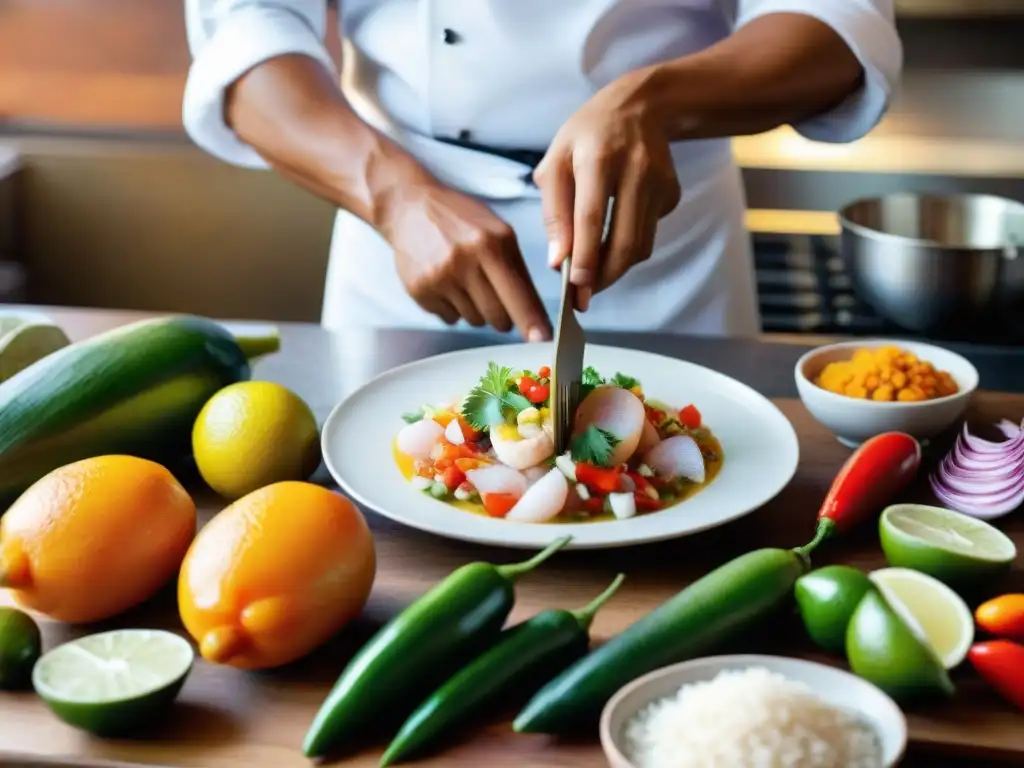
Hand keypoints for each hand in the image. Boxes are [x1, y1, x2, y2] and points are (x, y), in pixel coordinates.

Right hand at [381, 179, 551, 340]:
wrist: (409, 207)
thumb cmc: (460, 219)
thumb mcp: (497, 230)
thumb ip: (517, 267)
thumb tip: (535, 313)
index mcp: (492, 243)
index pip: (519, 293)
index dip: (532, 321)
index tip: (543, 340)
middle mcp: (466, 260)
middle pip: (498, 316)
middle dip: (503, 316)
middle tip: (494, 296)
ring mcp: (441, 277)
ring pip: (475, 320)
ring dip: (476, 309)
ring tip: (463, 279)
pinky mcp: (420, 290)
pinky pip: (450, 318)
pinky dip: (453, 307)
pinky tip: (445, 282)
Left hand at [535, 71, 680, 309]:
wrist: (640, 106)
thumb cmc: (587, 136)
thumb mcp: (556, 160)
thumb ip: (554, 211)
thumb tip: (557, 261)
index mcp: (598, 157)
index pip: (592, 217)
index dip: (585, 257)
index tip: (575, 288)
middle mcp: (635, 170)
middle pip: (624, 241)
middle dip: (603, 277)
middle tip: (583, 298)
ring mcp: (660, 182)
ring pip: (640, 245)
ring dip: (615, 268)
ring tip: (592, 274)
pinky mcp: (672, 193)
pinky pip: (649, 234)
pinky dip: (629, 245)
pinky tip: (614, 233)